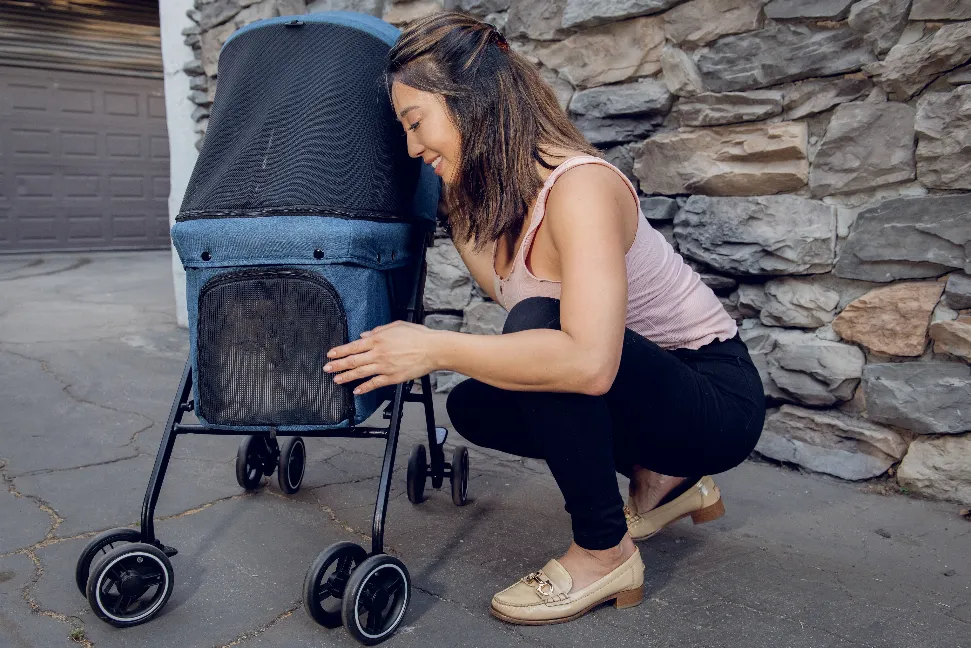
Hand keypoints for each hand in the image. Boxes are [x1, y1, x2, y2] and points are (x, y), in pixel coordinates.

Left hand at [324, 321, 441, 394]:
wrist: (433, 349)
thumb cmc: (417, 335)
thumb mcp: (396, 326)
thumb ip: (378, 330)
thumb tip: (364, 336)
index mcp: (378, 339)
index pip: (354, 346)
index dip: (340, 351)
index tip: (330, 354)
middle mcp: (378, 353)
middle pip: (353, 360)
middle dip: (338, 365)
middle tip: (327, 369)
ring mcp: (384, 367)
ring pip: (360, 373)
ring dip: (346, 377)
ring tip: (336, 380)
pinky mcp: (392, 377)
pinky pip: (375, 383)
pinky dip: (364, 387)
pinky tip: (356, 390)